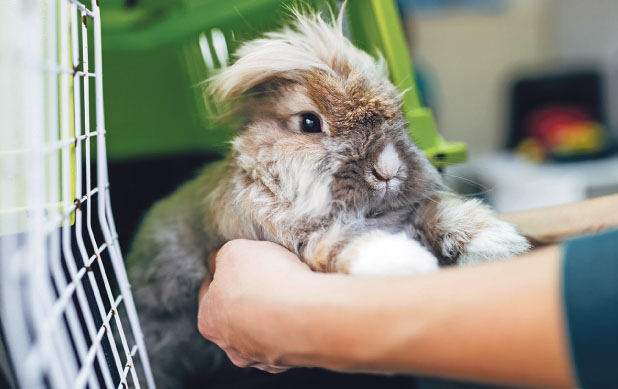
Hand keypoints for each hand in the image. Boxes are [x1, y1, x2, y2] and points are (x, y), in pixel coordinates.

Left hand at [197, 239, 313, 372]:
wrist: (308, 315)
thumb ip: (223, 257)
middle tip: (267, 277)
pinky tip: (303, 308)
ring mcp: (263, 357)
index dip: (224, 274)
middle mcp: (232, 346)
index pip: (209, 293)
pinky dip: (294, 325)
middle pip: (236, 316)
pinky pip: (290, 339)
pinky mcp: (291, 360)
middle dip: (250, 296)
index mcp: (209, 320)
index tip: (238, 264)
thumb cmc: (264, 283)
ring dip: (273, 314)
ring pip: (264, 331)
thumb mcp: (234, 251)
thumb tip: (221, 261)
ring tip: (290, 291)